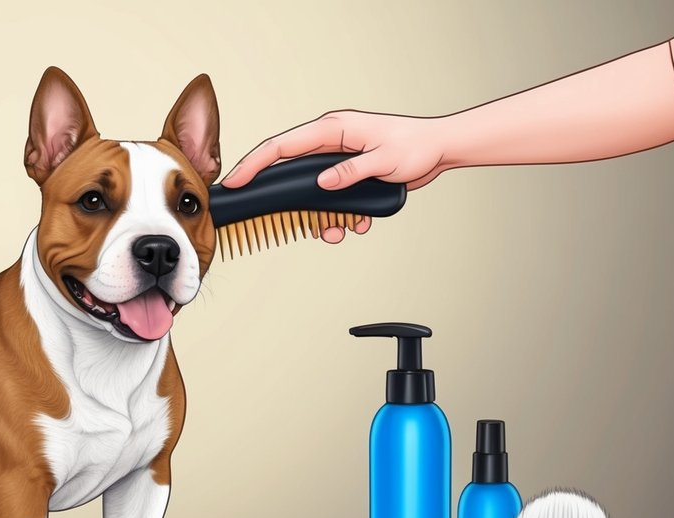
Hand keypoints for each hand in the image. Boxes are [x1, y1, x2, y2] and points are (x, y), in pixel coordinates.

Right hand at [220, 111, 450, 242]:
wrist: (439, 150)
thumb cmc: (416, 145)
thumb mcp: (383, 161)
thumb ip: (351, 173)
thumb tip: (322, 184)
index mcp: (332, 130)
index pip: (281, 147)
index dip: (253, 164)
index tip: (234, 182)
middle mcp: (329, 143)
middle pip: (290, 173)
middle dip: (291, 205)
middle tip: (282, 224)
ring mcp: (336, 159)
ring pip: (311, 194)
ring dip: (321, 218)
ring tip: (338, 231)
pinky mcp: (345, 174)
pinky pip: (329, 199)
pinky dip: (339, 217)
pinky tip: (357, 223)